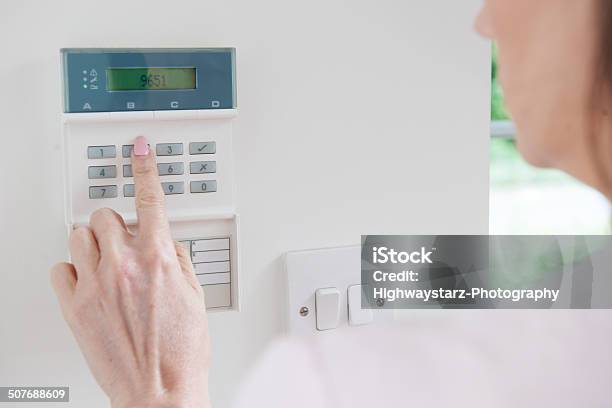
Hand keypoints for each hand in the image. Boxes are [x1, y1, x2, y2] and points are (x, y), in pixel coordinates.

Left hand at [50, 136, 209, 407]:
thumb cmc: (182, 351)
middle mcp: (125, 267)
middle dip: (117, 222)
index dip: (145, 166)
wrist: (160, 390)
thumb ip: (180, 260)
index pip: (151, 199)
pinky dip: (72, 269)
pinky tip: (88, 280)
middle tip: (125, 240)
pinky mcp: (75, 307)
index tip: (139, 148)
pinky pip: (59, 269)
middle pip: (106, 214)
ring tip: (106, 261)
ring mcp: (96, 285)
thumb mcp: (196, 296)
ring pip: (79, 234)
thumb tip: (167, 243)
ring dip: (94, 241)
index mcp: (160, 260)